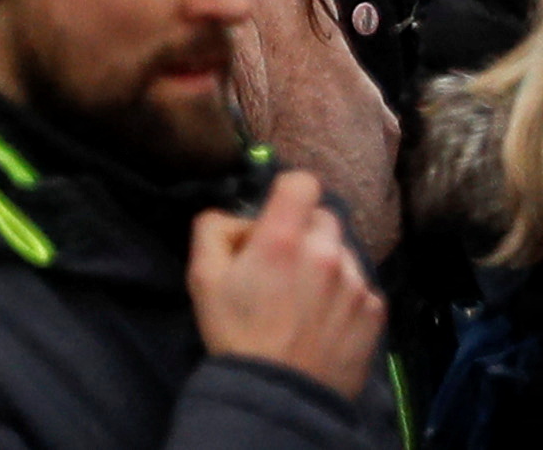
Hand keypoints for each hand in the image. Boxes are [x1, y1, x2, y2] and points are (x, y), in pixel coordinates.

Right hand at [189, 174, 382, 392]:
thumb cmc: (236, 332)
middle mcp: (326, 252)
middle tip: (284, 263)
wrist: (282, 394)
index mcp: (282, 238)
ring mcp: (356, 282)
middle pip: (324, 217)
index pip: (302, 183)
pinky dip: (344, 293)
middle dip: (304, 231)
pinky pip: (360, 285)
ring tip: (306, 298)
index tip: (276, 214)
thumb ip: (214, 228)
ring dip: (326, 262)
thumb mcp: (202, 275)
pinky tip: (326, 319)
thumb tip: (241, 221)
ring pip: (343, 252)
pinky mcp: (375, 310)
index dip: (288, 192)